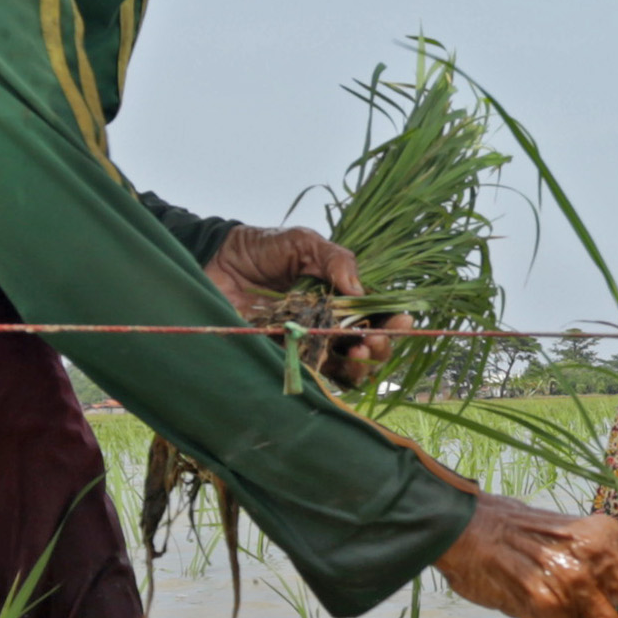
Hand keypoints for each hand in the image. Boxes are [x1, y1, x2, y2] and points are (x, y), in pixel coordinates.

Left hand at [209, 225, 404, 385]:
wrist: (215, 260)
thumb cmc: (262, 248)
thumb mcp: (303, 242)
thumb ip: (334, 259)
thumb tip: (358, 288)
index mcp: (340, 298)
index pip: (375, 317)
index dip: (392, 322)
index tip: (401, 320)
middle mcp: (327, 325)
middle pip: (365, 347)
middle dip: (380, 347)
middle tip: (375, 340)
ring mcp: (305, 343)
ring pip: (342, 367)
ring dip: (358, 366)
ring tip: (358, 353)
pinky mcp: (280, 356)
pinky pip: (308, 374)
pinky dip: (324, 374)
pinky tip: (330, 362)